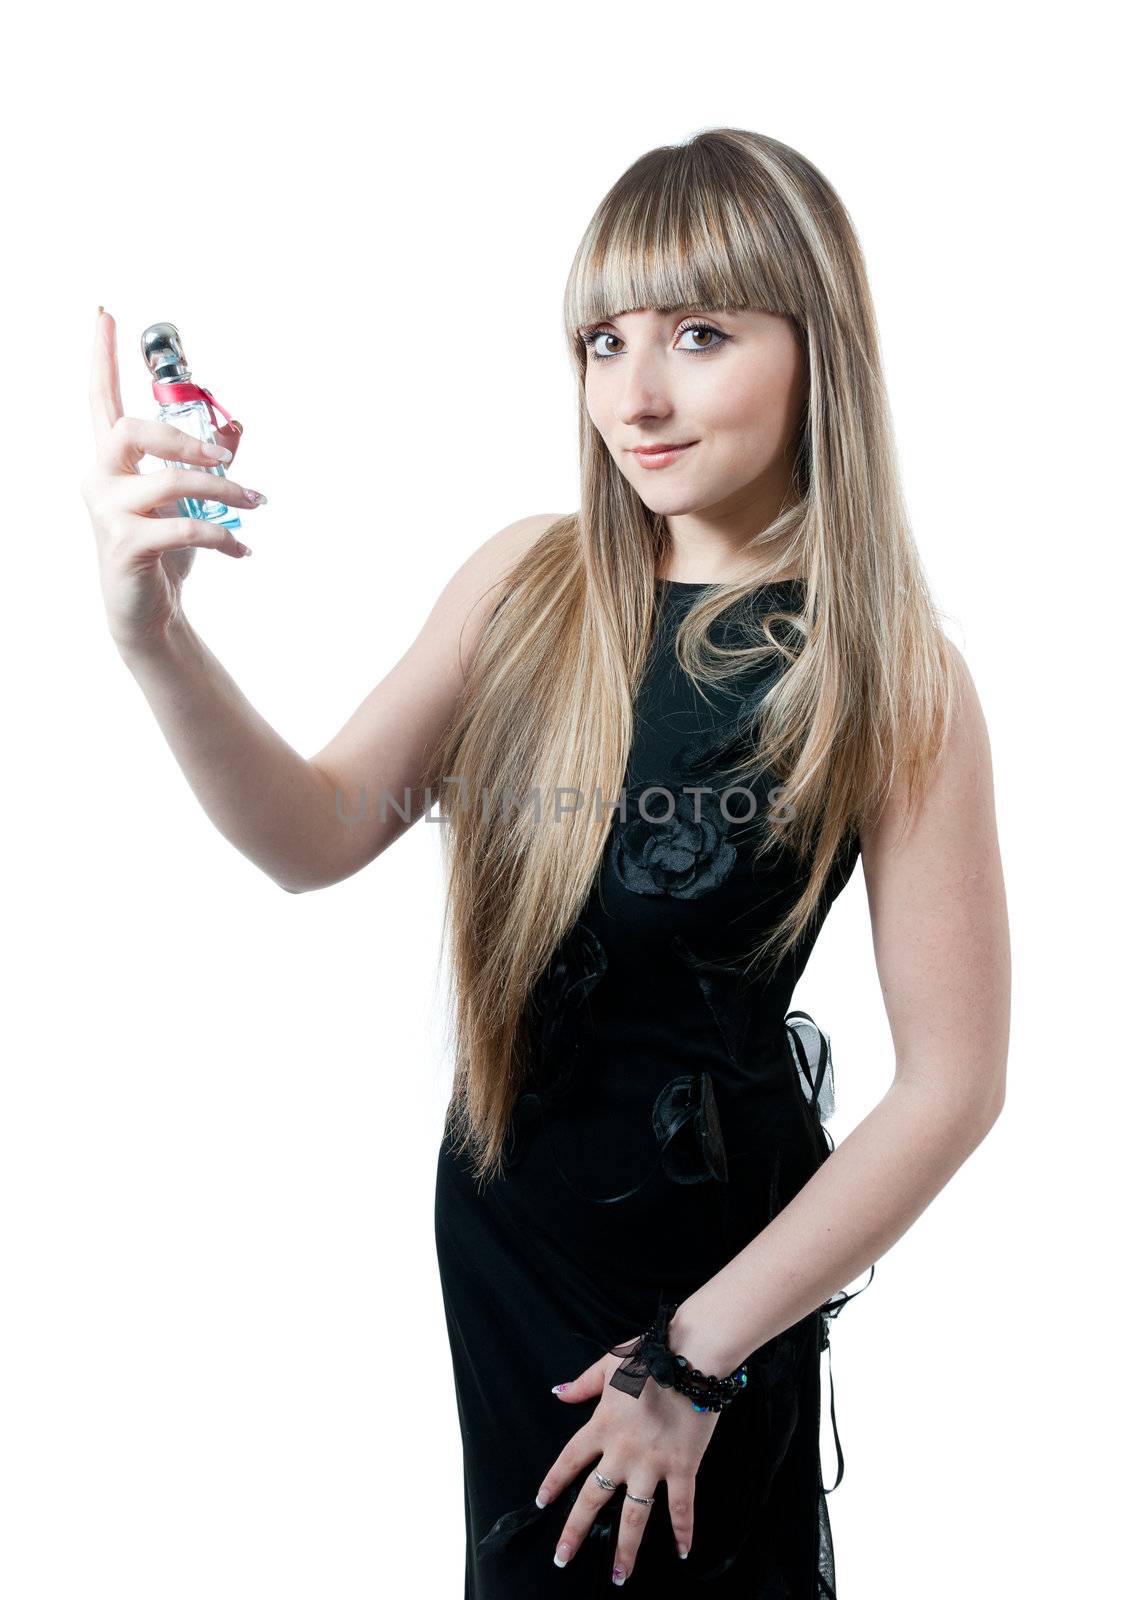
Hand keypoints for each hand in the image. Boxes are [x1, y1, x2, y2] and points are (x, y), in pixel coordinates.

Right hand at [81, 308, 266, 654]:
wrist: (149, 613)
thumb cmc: (164, 552)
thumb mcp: (188, 502)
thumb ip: (206, 460)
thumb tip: (235, 423)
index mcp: (112, 462)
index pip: (100, 398)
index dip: (102, 357)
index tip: (106, 314)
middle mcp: (100, 479)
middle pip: (131, 429)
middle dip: (184, 436)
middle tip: (227, 454)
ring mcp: (107, 512)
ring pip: (168, 481)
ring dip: (222, 489)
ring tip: (254, 502)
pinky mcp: (125, 544)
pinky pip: (183, 526)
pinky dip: (223, 536)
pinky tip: (242, 550)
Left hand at [536, 1335, 721, 1582]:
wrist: (691, 1356)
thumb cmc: (650, 1355)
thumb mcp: (609, 1364)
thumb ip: (583, 1384)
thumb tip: (558, 1392)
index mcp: (601, 1425)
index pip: (570, 1460)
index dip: (554, 1481)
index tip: (541, 1502)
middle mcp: (622, 1452)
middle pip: (593, 1498)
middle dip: (576, 1531)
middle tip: (562, 1558)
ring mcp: (652, 1463)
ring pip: (635, 1514)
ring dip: (626, 1548)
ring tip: (619, 1577)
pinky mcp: (683, 1467)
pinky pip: (682, 1506)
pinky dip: (684, 1531)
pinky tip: (682, 1552)